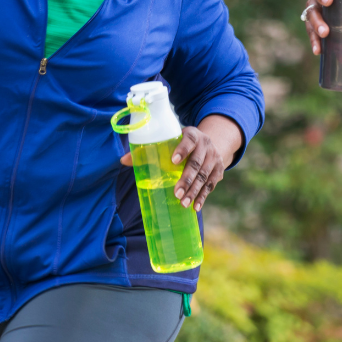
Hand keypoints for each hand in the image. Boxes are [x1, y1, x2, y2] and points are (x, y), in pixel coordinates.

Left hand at [119, 115, 241, 211]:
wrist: (209, 144)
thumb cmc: (181, 144)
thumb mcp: (170, 142)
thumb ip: (147, 151)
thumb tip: (122, 160)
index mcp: (192, 135)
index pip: (189, 140)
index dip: (182, 149)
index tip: (172, 161)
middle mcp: (206, 145)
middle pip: (197, 162)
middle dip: (187, 179)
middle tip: (176, 194)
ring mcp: (214, 158)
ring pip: (204, 176)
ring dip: (194, 191)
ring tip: (183, 204)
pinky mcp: (218, 171)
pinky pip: (211, 185)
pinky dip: (203, 196)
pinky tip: (195, 207)